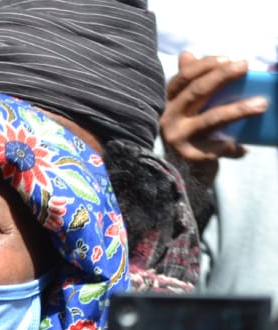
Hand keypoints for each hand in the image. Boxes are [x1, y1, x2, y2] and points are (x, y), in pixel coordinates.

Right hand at [160, 52, 268, 185]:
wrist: (179, 175)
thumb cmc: (188, 134)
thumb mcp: (184, 108)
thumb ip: (188, 84)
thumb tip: (187, 53)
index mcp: (168, 103)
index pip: (182, 78)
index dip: (203, 65)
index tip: (227, 58)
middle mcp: (169, 118)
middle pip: (196, 92)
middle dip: (222, 76)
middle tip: (245, 65)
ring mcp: (178, 138)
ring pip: (212, 118)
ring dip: (239, 110)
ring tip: (262, 104)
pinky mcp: (190, 156)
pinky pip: (218, 148)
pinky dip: (234, 148)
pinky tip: (245, 149)